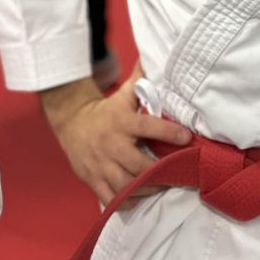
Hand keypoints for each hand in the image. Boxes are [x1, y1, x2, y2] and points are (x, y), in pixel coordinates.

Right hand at [41, 72, 190, 204]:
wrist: (72, 123)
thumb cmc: (107, 111)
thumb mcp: (123, 94)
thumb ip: (141, 79)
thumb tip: (153, 58)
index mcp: (122, 122)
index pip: (148, 127)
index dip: (169, 133)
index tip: (187, 138)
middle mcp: (112, 145)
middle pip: (139, 165)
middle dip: (161, 172)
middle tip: (180, 174)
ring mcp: (101, 166)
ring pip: (127, 185)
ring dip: (148, 189)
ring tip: (164, 186)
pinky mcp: (93, 180)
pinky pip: (112, 198)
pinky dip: (128, 201)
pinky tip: (141, 197)